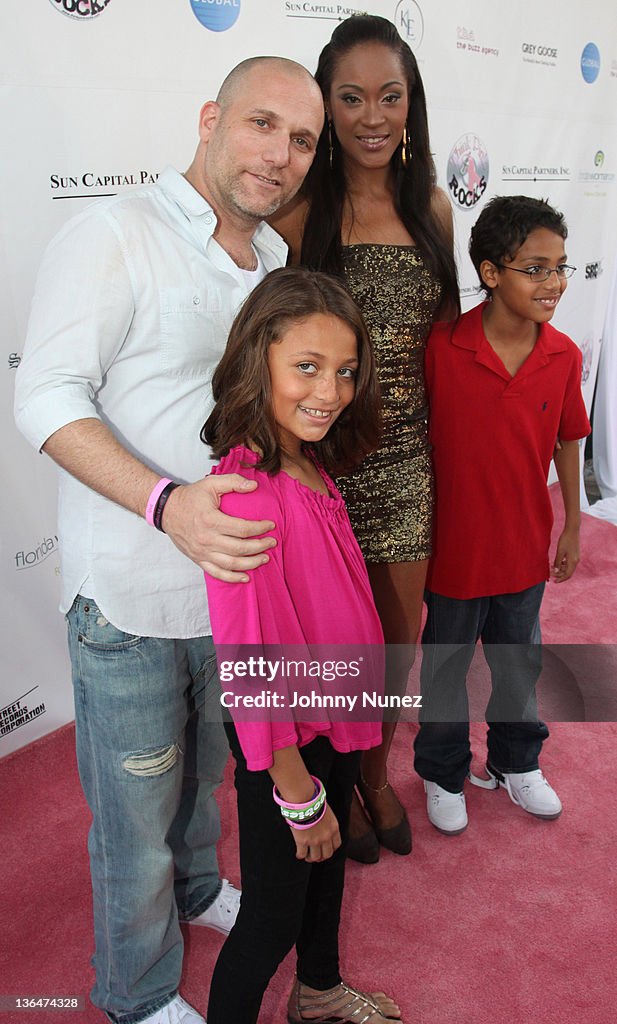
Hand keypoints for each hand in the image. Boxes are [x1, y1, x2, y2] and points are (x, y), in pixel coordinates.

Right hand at [161, 474, 275, 580]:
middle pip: (240, 548)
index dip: (260, 528)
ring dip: (251, 563)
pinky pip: (217, 573)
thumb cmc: (190, 497)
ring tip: (265, 558)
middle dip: (260, 546)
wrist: (166, 510)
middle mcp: (207, 539)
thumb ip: (233, 482)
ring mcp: (202, 552)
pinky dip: (232, 578)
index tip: (270, 525)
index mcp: (211, 520)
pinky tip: (246, 577)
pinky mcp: (198, 559)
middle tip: (272, 542)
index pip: (243, 528)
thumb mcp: (211, 483)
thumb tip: (253, 486)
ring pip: (231, 564)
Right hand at [291, 805, 340, 862]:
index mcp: (334, 829)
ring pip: (315, 857)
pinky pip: (302, 854)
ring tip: (307, 856)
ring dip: (311, 858)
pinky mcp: (302, 841)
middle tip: (317, 856)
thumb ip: (327, 821)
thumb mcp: (327, 812)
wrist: (304, 800)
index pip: (336, 845)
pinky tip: (299, 854)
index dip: (330, 849)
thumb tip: (322, 823)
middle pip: (327, 854)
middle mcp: (326, 837)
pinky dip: (300, 855)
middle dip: (322, 856)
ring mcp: (314, 841)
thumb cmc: (314, 802)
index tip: (326, 849)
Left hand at [551, 526, 579, 581]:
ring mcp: (576, 557)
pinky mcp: (574, 554)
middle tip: (551, 575)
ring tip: (551, 568)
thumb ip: (557, 562)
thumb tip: (555, 571)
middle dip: (559, 575)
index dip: (561, 579)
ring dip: (560, 569)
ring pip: (568, 567)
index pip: (568, 575)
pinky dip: (562, 564)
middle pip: (568, 572)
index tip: (554, 581)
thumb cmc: (565, 540)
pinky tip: (556, 563)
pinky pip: (568, 563)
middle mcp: (576, 561)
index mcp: (573, 561)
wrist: (572, 530)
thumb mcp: (560, 551)